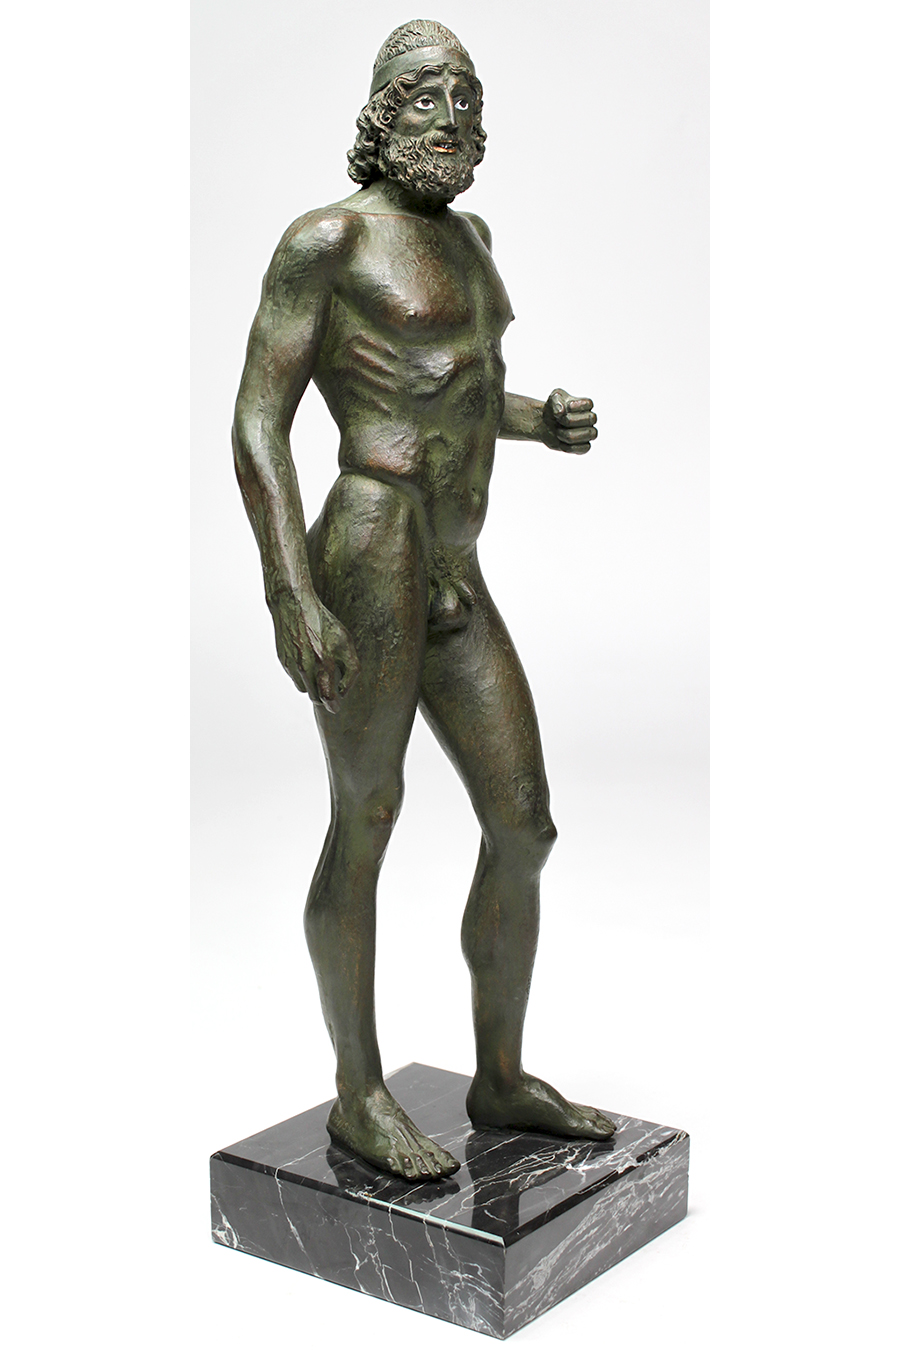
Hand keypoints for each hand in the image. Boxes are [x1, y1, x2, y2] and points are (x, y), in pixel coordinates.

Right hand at [269, 589, 359, 713]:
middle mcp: (305, 668)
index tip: (336, 706)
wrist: (293, 605)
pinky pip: (295, 676)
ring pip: (304, 688)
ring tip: (318, 667)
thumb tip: (344, 691)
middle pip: (315, 697)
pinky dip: (302, 673)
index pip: (327, 698)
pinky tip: (307, 656)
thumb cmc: (322, 622)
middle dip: (324, 694)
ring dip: (312, 684)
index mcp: (323, 663)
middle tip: (331, 685)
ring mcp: (292, 666)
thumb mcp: (345, 641)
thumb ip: (351, 669)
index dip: (333, 706)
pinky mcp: (283, 662)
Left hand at [541, 388, 596, 452]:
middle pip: (590, 419)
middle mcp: (590, 419)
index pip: (588, 404)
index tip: (561, 410)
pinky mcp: (584, 446)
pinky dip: (570, 447)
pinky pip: (585, 448)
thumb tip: (561, 411)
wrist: (545, 425)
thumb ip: (557, 400)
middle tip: (558, 421)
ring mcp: (588, 433)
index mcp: (586, 405)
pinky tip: (561, 443)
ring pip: (590, 434)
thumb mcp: (552, 398)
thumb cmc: (552, 410)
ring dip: (569, 435)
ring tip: (558, 432)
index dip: (573, 407)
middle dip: (569, 421)